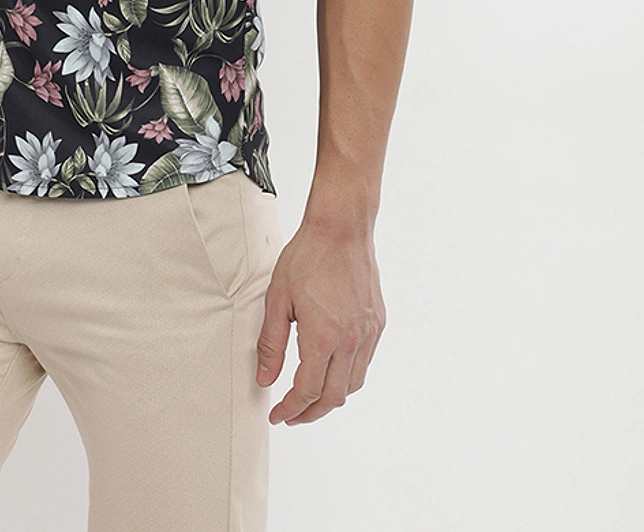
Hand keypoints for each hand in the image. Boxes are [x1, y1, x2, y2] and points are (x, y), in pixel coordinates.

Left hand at [255, 221, 385, 424]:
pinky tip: (332, 367)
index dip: (291, 409)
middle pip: (334, 397)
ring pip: (354, 384)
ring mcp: (368, 333)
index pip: (308, 392)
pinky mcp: (377, 323)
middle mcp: (351, 341)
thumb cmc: (308, 256)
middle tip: (292, 414)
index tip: (279, 415)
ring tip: (311, 396)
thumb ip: (271, 344)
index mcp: (323, 337)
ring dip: (332, 396)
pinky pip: (365, 362)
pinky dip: (348, 374)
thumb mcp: (277, 299)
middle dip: (311, 413)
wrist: (341, 228)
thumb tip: (265, 379)